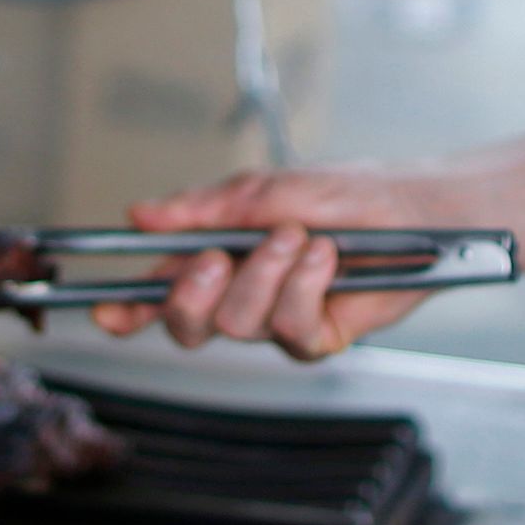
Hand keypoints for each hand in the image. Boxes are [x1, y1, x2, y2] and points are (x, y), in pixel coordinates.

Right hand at [93, 166, 456, 360]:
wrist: (418, 208)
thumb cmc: (351, 192)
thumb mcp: (270, 188)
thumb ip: (206, 207)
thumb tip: (142, 213)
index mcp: (222, 257)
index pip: (162, 290)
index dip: (132, 307)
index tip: (107, 310)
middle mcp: (244, 294)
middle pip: (187, 324)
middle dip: (193, 294)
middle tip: (216, 260)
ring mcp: (279, 319)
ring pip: (238, 324)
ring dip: (265, 277)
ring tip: (297, 240)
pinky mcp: (318, 336)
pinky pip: (290, 332)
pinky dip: (304, 290)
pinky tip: (324, 262)